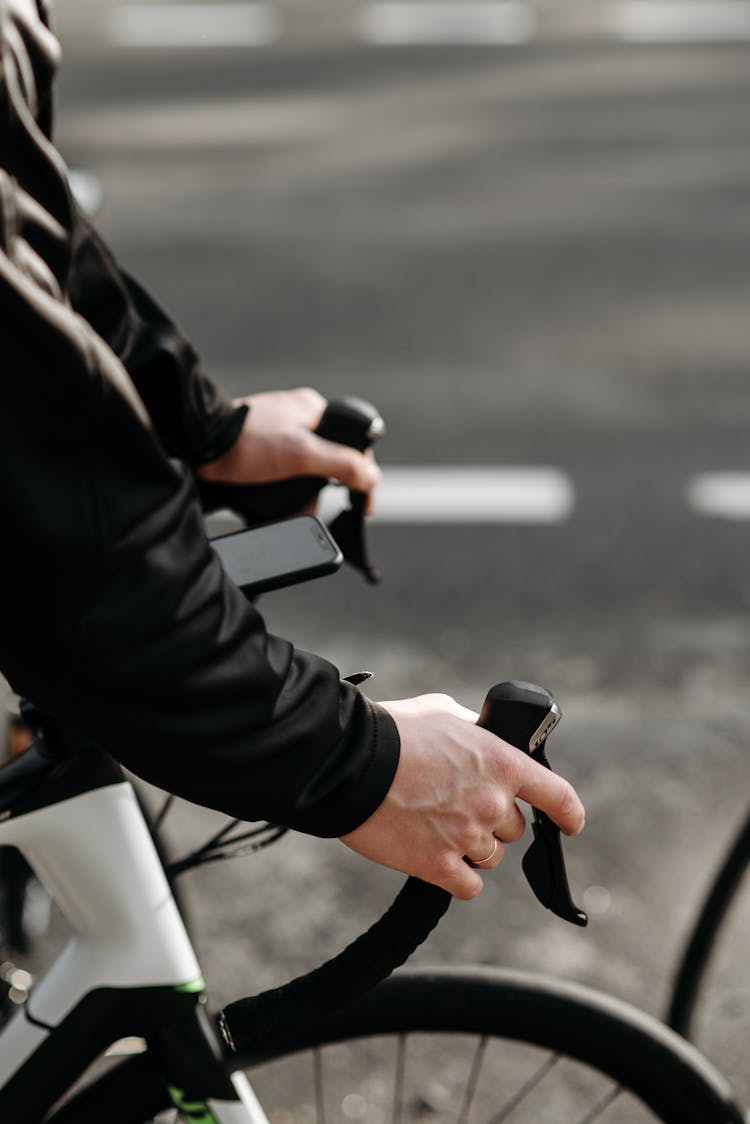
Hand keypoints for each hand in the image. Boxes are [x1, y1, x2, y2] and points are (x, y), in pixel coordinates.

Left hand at [197, 387, 380, 512]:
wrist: (196, 445)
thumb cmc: (247, 443)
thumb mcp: (301, 455)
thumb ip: (342, 464)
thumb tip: (372, 478)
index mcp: (312, 409)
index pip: (352, 444)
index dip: (362, 476)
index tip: (364, 504)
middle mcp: (297, 418)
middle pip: (328, 461)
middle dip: (323, 490)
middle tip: (313, 507)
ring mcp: (277, 433)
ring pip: (305, 471)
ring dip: (301, 494)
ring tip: (290, 506)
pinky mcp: (258, 449)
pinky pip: (283, 474)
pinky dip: (283, 491)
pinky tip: (273, 499)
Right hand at [341, 694, 584, 900]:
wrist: (350, 763)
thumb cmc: (393, 730)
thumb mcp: (443, 712)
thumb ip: (474, 730)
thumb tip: (483, 737)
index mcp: (502, 762)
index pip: (556, 795)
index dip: (568, 814)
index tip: (570, 824)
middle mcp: (492, 802)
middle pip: (512, 830)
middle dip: (489, 820)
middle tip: (455, 806)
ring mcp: (468, 836)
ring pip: (490, 857)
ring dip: (470, 847)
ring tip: (435, 826)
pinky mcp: (439, 865)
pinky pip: (467, 885)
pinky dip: (455, 876)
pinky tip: (435, 858)